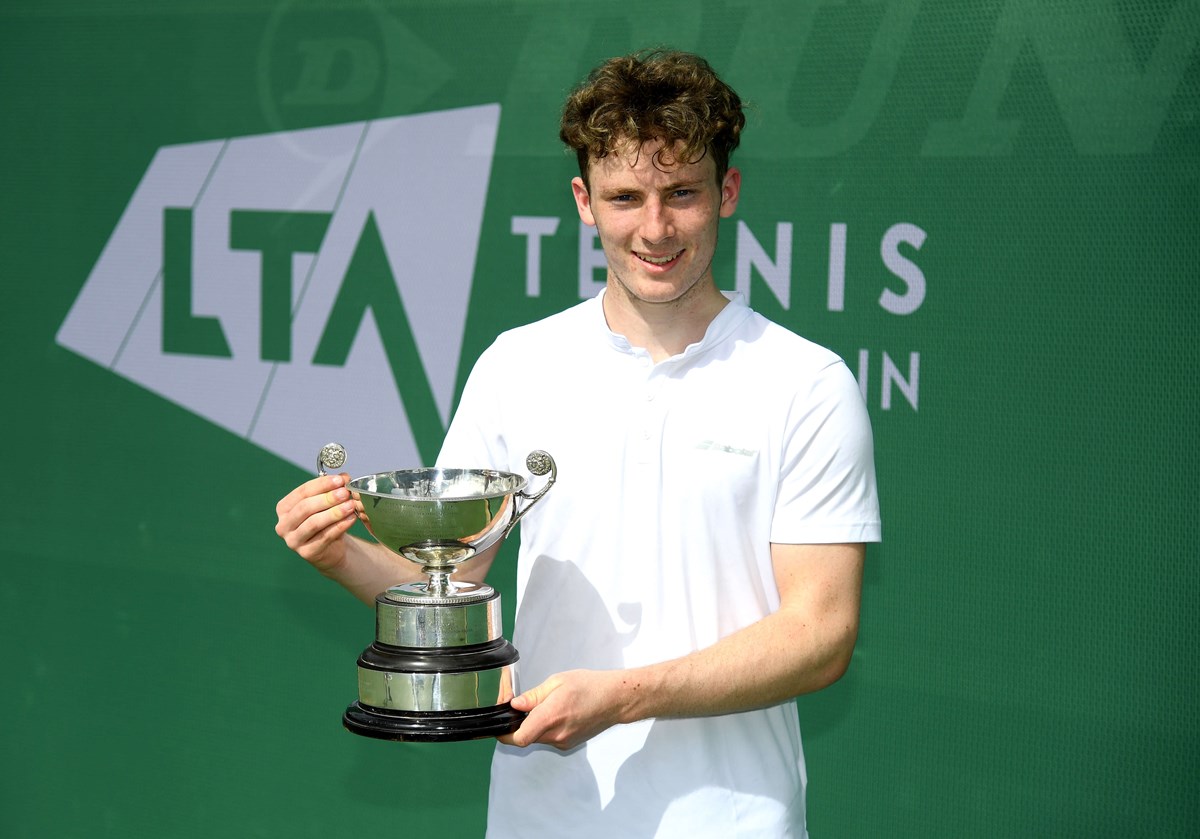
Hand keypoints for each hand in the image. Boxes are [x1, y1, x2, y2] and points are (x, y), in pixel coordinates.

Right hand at [274, 473, 359, 573]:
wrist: (331, 549)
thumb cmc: (326, 522)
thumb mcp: (327, 504)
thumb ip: (332, 489)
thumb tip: (344, 477)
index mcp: (284, 508)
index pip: (302, 492)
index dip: (322, 484)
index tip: (340, 480)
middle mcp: (284, 525)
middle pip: (305, 508)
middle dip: (327, 498)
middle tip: (345, 493)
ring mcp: (293, 541)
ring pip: (314, 523)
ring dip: (334, 512)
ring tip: (351, 505)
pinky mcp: (307, 553)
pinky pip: (325, 537)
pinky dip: (340, 526)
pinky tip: (352, 518)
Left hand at [499, 670, 629, 750]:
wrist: (615, 700)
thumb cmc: (590, 686)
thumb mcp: (558, 682)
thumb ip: (534, 695)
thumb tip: (515, 705)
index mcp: (550, 716)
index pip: (518, 738)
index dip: (504, 733)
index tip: (500, 723)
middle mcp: (556, 734)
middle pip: (525, 738)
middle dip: (518, 725)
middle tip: (520, 707)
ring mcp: (563, 741)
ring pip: (537, 738)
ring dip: (533, 726)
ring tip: (546, 706)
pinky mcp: (569, 743)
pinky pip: (549, 738)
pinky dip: (546, 728)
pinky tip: (557, 712)